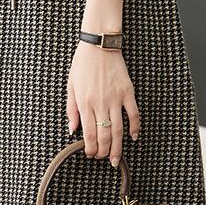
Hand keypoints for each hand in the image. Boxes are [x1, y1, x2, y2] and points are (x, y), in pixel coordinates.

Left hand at [66, 42, 139, 167]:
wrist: (99, 45)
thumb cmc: (82, 64)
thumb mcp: (70, 85)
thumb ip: (71, 109)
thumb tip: (72, 129)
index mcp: (84, 102)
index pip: (88, 133)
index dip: (90, 148)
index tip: (91, 155)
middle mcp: (100, 103)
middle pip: (104, 135)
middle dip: (104, 152)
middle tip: (104, 159)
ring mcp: (115, 98)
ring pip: (119, 129)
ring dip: (118, 147)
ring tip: (117, 159)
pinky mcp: (127, 91)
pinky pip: (134, 114)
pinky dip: (135, 127)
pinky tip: (133, 137)